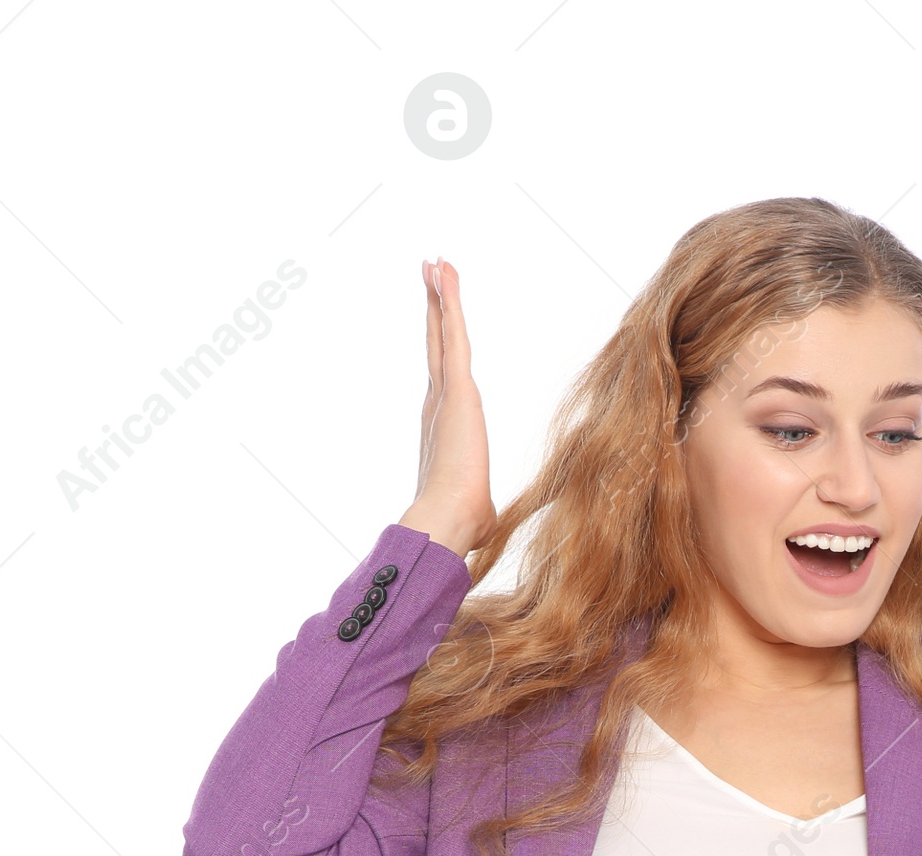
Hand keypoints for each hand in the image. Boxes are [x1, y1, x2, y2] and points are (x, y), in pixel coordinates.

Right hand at [398, 258, 497, 557]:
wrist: (449, 520)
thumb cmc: (465, 522)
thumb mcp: (480, 511)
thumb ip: (483, 508)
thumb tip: (492, 528)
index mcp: (443, 426)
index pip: (442, 375)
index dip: (439, 344)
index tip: (437, 319)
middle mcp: (437, 404)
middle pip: (436, 345)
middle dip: (433, 309)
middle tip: (428, 274)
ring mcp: (444, 394)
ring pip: (443, 332)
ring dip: (440, 295)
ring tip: (436, 261)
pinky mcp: (458, 388)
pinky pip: (454, 333)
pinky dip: (451, 301)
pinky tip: (446, 271)